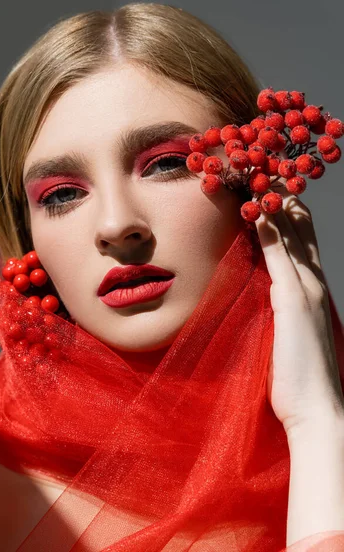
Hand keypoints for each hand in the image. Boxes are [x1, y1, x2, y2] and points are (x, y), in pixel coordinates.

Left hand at [254, 187, 343, 437]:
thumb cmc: (301, 376)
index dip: (289, 212)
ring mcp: (306, 289)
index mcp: (313, 290)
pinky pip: (280, 257)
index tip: (271, 189)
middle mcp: (314, 283)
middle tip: (265, 170)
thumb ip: (285, 306)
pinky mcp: (293, 301)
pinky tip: (258, 212)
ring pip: (293, 234)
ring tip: (260, 176)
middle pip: (301, 228)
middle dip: (284, 198)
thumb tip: (268, 288)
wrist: (320, 408)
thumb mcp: (292, 332)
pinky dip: (270, 232)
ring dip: (276, 204)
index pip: (302, 240)